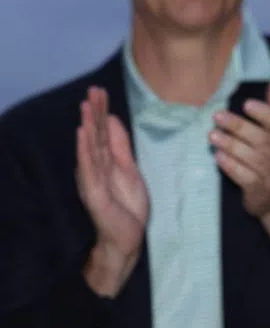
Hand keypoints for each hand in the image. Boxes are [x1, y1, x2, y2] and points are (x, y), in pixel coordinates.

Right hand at [76, 87, 148, 295]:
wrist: (127, 238)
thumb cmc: (126, 205)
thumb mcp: (128, 168)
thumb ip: (120, 145)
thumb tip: (112, 119)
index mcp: (104, 161)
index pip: (102, 132)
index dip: (102, 111)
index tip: (100, 90)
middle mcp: (95, 168)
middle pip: (95, 135)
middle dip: (94, 112)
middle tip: (93, 89)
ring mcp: (93, 180)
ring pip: (90, 148)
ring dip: (88, 126)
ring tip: (86, 106)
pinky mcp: (95, 193)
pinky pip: (89, 168)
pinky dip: (85, 150)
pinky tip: (83, 134)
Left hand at [210, 81, 269, 219]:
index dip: (266, 114)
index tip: (247, 104)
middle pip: (261, 139)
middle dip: (238, 126)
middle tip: (217, 115)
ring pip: (247, 156)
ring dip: (228, 144)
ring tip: (212, 134)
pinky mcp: (256, 189)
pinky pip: (241, 175)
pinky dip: (228, 164)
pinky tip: (218, 155)